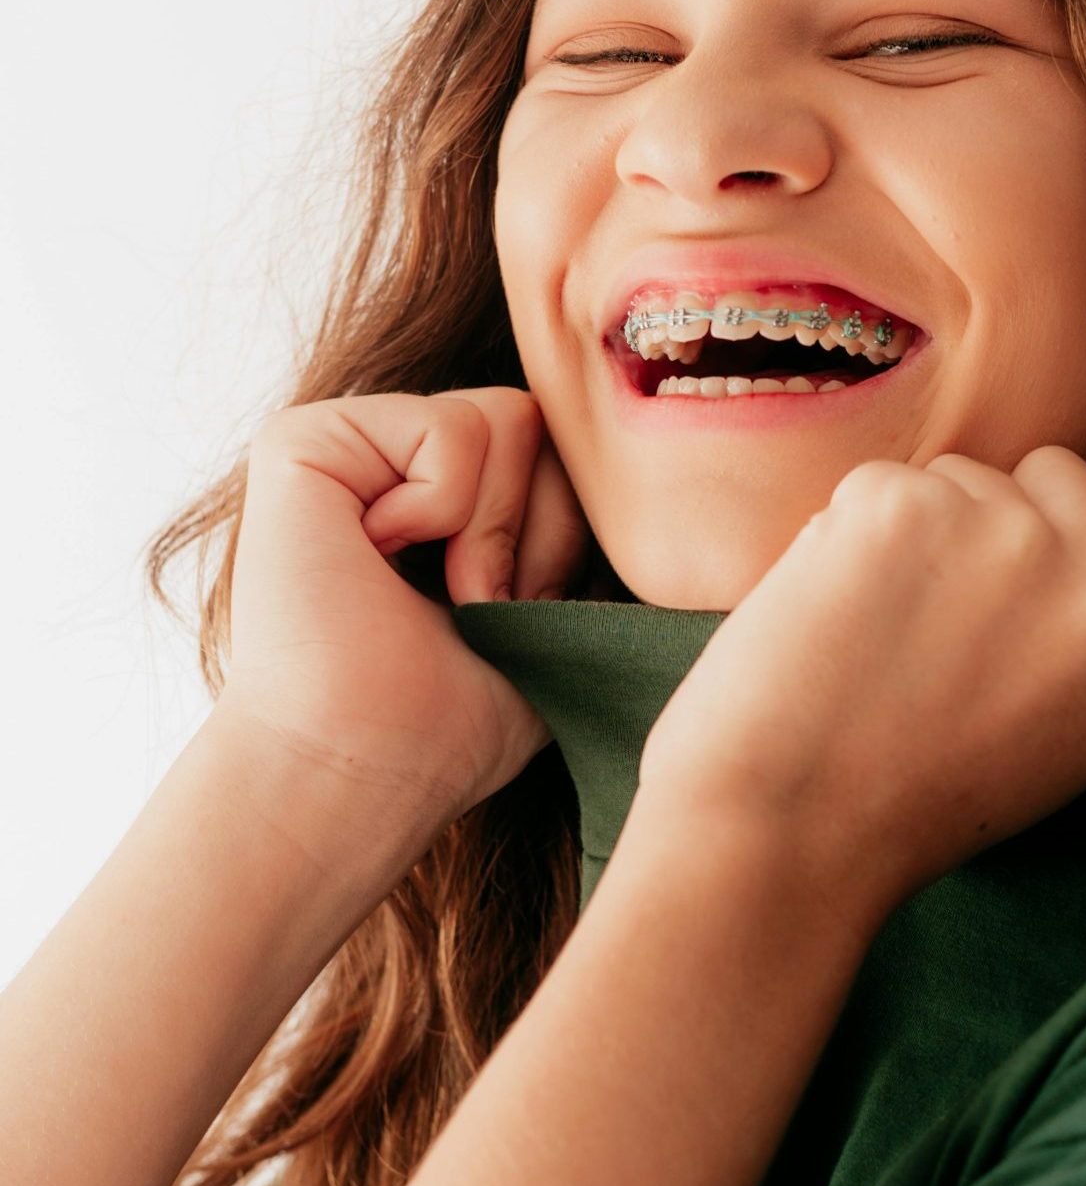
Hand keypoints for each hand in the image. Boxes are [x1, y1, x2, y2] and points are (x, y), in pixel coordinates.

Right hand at [216, 389, 591, 850]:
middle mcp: (395, 459)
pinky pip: (448, 424)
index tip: (524, 613)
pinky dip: (441, 505)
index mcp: (450, 495)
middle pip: (544, 422)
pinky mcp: (304, 440)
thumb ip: (595, 534)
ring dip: (494, 527)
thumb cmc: (460, 720)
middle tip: (482, 607)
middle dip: (540, 528)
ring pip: (508, 415)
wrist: (364, 770)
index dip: (570, 535)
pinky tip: (379, 558)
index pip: (565, 450)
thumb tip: (681, 485)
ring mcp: (350, 444)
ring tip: (443, 593)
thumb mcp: (562, 613)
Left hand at [637, 446, 1085, 917]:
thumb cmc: (934, 788)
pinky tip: (841, 616)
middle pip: (1066, 473)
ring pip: (971, 475)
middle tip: (956, 638)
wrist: (796, 831)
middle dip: (1008, 525)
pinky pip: (888, 481)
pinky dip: (854, 535)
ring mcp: (1014, 534)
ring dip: (927, 531)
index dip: (1082, 544)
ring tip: (893, 640)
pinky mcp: (911, 505)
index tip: (1030, 611)